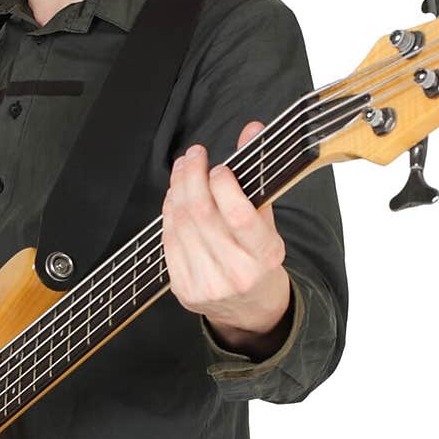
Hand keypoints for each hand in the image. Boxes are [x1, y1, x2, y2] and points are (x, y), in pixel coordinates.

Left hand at [162, 120, 291, 353]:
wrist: (252, 310)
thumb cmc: (261, 260)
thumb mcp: (269, 223)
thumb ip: (258, 178)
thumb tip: (252, 129)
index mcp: (265, 258)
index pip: (239, 216)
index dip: (224, 186)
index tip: (219, 167)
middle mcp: (236, 274)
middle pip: (202, 216)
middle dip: (192, 177)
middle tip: (193, 156)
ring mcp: (207, 286)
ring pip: (181, 226)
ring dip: (177, 190)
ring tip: (182, 170)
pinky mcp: (184, 291)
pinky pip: (168, 242)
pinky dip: (168, 214)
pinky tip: (174, 197)